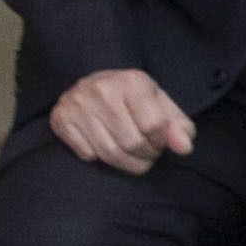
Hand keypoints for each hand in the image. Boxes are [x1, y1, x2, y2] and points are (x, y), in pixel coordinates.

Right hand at [50, 68, 194, 172]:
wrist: (94, 86)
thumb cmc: (135, 100)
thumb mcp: (163, 107)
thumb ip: (180, 128)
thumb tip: (184, 149)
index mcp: (133, 81)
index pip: (155, 127)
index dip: (161, 141)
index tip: (159, 140)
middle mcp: (102, 89)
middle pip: (132, 143)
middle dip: (146, 156)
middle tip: (147, 152)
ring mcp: (77, 103)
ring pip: (109, 153)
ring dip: (127, 164)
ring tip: (133, 157)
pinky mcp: (60, 118)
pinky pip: (87, 154)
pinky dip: (100, 159)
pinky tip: (106, 146)